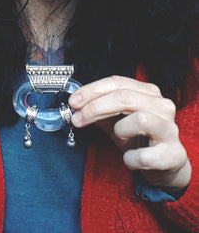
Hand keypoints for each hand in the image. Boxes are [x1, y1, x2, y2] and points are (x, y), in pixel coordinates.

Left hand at [69, 75, 191, 188]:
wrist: (166, 164)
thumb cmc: (139, 139)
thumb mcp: (116, 121)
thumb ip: (99, 111)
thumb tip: (76, 105)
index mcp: (147, 93)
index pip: (117, 82)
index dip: (92, 90)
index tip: (74, 101)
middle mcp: (162, 106)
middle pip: (124, 97)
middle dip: (95, 108)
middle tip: (77, 119)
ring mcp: (169, 129)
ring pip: (140, 120)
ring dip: (120, 131)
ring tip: (119, 139)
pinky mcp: (173, 154)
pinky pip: (143, 156)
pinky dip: (129, 159)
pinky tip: (129, 159)